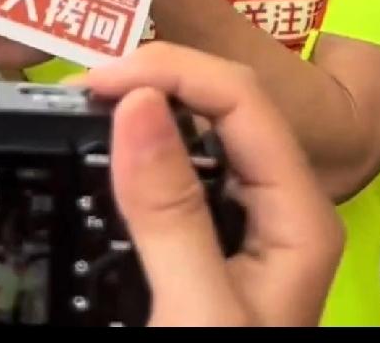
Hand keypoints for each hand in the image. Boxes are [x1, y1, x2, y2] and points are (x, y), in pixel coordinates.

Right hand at [85, 44, 342, 326]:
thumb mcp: (196, 310)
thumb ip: (170, 213)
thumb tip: (136, 99)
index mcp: (301, 215)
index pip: (243, 97)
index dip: (170, 69)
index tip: (95, 80)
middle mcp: (282, 207)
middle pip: (223, 105)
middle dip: (153, 81)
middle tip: (78, 91)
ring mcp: (248, 226)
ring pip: (199, 135)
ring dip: (143, 110)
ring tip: (82, 108)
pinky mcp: (213, 246)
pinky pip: (177, 175)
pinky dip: (137, 153)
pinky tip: (103, 152)